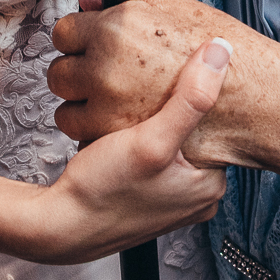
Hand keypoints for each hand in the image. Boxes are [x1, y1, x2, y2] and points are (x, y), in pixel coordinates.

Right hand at [41, 30, 236, 262]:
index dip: (197, 95)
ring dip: (154, 121)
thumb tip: (221, 53)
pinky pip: (154, 155)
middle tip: (147, 92)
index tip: (176, 75)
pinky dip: (141, 138)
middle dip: (173, 109)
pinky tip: (123, 131)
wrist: (59, 226)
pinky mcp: (149, 195)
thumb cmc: (101, 191)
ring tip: (133, 110)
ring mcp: (173, 198)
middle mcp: (197, 197)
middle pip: (195, 133)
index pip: (220, 125)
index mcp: (211, 187)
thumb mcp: (150, 141)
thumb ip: (190, 99)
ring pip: (172, 141)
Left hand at [50, 0, 272, 171]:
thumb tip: (91, 1)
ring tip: (112, 99)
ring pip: (66, 106)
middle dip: (76, 70)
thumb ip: (130, 1)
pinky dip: (96, 130)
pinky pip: (84, 134)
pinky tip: (121, 121)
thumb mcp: (180, 11)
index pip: (64, 30)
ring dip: (83, 103)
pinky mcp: (120, 142)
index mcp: (119, 29)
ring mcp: (109, 108)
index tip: (86, 41)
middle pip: (59, 70)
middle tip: (101, 72)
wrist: (254, 108)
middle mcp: (107, 68)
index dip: (77, 36)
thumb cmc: (218, 55)